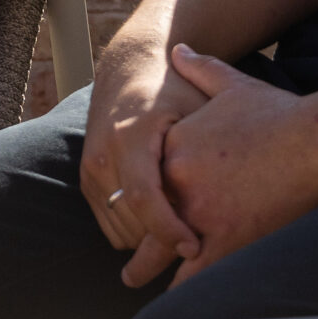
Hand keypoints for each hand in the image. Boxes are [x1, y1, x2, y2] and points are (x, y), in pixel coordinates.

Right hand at [76, 35, 201, 286]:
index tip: (195, 247)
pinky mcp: (87, 182)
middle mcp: (103, 156)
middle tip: (200, 239)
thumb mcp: (196, 105)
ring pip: (121, 231)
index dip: (169, 229)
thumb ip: (207, 145)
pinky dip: (137, 231)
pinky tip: (164, 216)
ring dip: (151, 238)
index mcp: (130, 137)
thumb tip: (231, 190)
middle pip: (132, 222)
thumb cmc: (173, 90)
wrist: (128, 71)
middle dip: (165, 240)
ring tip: (183, 224)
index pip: (145, 198)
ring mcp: (90, 171)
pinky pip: (111, 227)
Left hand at [155, 41, 317, 283]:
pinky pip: (193, 273)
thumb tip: (178, 50)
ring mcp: (199, 214)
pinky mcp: (226, 240)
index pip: (140, 178)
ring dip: (145, 268)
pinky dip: (180, 288)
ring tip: (135, 280)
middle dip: (131, 236)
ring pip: (159, 250)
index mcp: (174, 148)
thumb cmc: (278, 113)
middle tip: (124, 255)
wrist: (315, 138)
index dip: (135, 195)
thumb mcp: (232, 84)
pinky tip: (173, 298)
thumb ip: (200, 68)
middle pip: (141, 217)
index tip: (131, 206)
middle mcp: (178, 182)